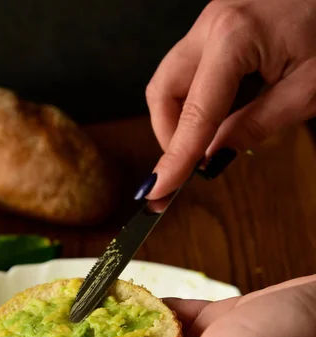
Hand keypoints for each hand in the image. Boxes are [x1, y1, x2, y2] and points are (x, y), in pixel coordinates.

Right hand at [143, 0, 315, 198]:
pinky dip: (192, 100)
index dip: (175, 157)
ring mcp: (210, 23)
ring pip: (169, 80)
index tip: (159, 190)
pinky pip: (189, 70)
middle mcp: (210, 25)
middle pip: (162, 91)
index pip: (194, 114)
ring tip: (205, 143)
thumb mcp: (306, 90)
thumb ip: (256, 125)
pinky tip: (214, 118)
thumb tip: (214, 156)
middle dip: (169, 135)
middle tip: (190, 164)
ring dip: (179, 118)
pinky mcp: (216, 26)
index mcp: (234, 38)